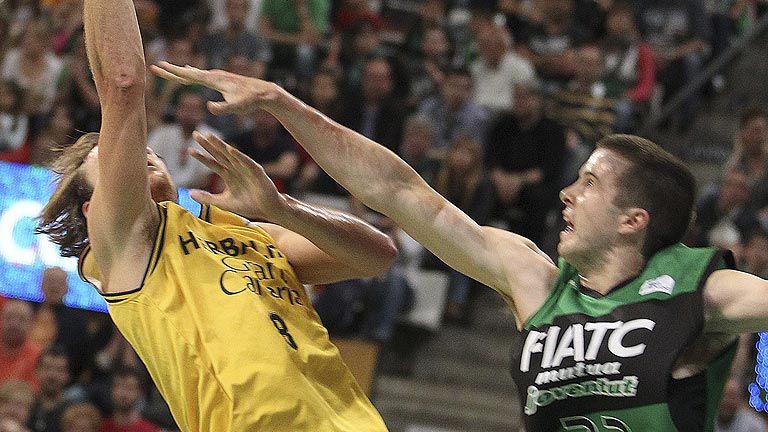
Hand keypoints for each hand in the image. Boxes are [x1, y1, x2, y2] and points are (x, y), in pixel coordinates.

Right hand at [150, 61, 282, 115]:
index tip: (157, 67)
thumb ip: (223, 108)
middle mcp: (213, 75)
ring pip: (194, 73)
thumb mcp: (236, 107)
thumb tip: (208, 106)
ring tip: (168, 68)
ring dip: (180, 71)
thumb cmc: (250, 101)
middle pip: (187, 72)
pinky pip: (201, 75)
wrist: (264, 92)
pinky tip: (190, 70)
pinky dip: (192, 73)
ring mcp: (217, 76)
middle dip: (171, 71)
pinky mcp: (221, 80)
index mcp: (212, 80)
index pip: (187, 75)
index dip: (172, 73)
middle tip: (155, 66)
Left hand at [188, 131, 285, 221]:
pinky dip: (238, 155)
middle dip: (208, 144)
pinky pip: (246, 161)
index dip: (201, 157)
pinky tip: (229, 149)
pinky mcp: (256, 171)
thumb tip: (189, 194)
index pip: (212, 163)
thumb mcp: (223, 203)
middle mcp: (235, 168)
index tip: (189, 150)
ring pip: (230, 154)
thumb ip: (207, 198)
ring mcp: (246, 168)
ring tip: (209, 136)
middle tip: (195, 134)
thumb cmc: (248, 205)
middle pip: (219, 154)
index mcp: (228, 174)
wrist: (267, 209)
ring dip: (220, 145)